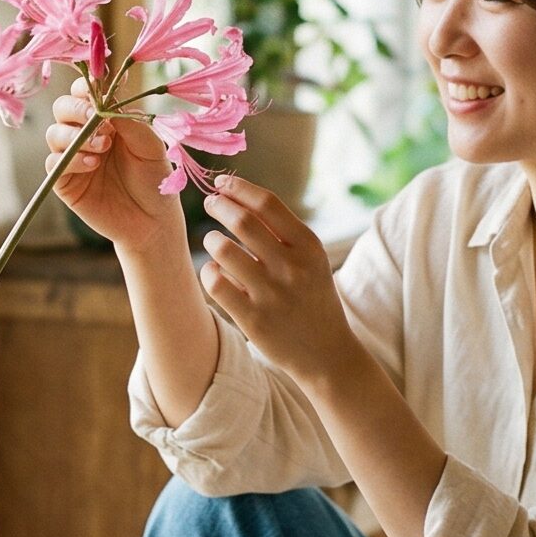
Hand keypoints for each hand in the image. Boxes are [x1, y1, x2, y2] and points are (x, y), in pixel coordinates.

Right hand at [44, 79, 181, 254]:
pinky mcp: (66, 182)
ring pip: (54, 134)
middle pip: (62, 109)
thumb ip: (130, 122)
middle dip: (75, 108)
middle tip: (95, 117)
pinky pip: (54, 163)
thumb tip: (108, 102)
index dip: (84, 88)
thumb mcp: (150, 146)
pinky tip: (93, 165)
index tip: (97, 90)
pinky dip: (71, 159)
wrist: (153, 221)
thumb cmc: (154, 180)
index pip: (84, 94)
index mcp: (106, 120)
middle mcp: (86, 135)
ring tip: (102, 148)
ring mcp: (73, 158)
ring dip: (75, 135)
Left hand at [197, 176, 359, 388]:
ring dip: (212, 239)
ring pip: (223, 251)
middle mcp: (292, 267)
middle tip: (211, 203)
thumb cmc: (312, 296)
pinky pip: (216, 284)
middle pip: (242, 221)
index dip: (239, 188)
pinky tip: (213, 270)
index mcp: (309, 246)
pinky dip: (209, 271)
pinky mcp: (253, 320)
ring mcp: (272, 295)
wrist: (326, 352)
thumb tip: (237, 194)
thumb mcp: (311, 259)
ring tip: (213, 241)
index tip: (222, 183)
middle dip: (219, 206)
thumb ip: (282, 230)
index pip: (267, 203)